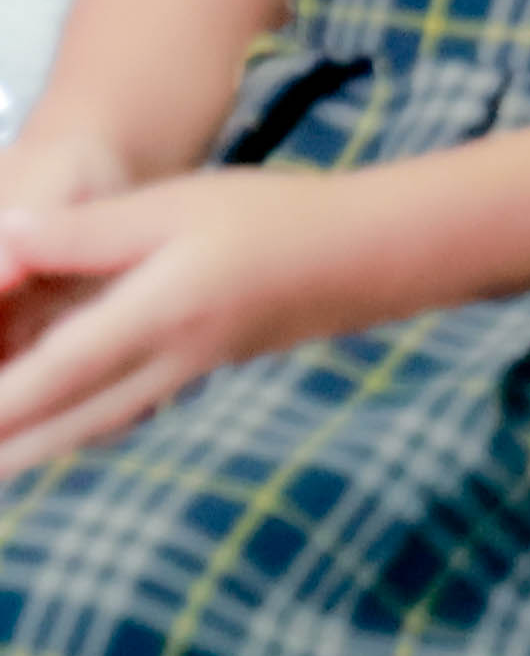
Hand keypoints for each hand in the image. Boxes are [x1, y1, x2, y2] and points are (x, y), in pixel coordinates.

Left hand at [0, 164, 373, 474]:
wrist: (367, 254)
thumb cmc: (273, 216)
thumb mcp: (176, 204)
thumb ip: (86, 230)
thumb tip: (5, 244)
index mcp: (158, 313)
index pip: (56, 370)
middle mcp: (163, 362)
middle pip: (56, 424)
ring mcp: (177, 380)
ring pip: (78, 431)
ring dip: (18, 451)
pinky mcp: (186, 378)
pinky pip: (105, 417)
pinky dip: (56, 431)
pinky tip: (35, 432)